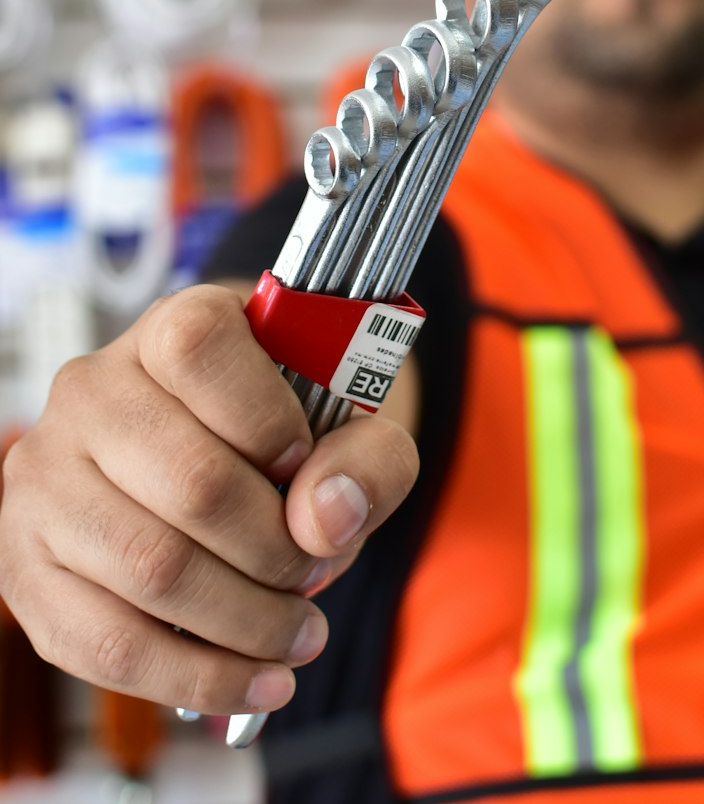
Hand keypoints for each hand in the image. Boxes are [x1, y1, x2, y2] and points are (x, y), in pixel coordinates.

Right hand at [0, 284, 418, 716]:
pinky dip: (195, 676)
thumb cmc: (290, 427)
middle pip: (192, 483)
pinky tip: (255, 678)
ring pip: (150, 570)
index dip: (269, 419)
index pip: (201, 351)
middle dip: (277, 551)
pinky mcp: (27, 567)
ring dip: (246, 623)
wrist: (227, 456)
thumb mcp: (355, 418)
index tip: (307, 463)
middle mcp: (91, 392)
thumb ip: (368, 455)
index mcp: (170, 327)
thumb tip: (326, 517)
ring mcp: (45, 480)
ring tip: (299, 634)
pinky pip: (107, 644)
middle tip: (316, 573)